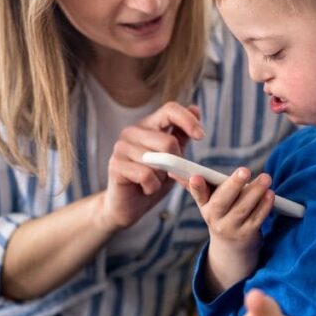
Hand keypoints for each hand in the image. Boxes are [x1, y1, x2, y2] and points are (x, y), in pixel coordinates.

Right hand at [98, 102, 203, 231]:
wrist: (128, 206)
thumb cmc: (151, 180)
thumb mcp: (172, 157)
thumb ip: (181, 135)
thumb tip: (195, 108)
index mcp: (147, 125)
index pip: (169, 109)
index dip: (188, 120)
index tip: (201, 136)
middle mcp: (132, 131)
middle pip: (168, 141)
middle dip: (176, 162)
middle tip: (167, 174)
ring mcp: (121, 147)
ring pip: (158, 161)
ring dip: (161, 178)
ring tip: (152, 182)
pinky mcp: (115, 165)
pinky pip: (146, 175)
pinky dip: (151, 187)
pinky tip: (145, 188)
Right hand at [190, 170, 273, 292]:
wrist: (231, 250)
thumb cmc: (220, 216)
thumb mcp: (207, 203)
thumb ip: (196, 187)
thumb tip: (173, 172)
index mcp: (204, 206)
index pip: (198, 194)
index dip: (196, 186)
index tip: (196, 177)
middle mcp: (215, 219)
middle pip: (222, 201)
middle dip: (233, 184)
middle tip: (244, 170)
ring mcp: (231, 228)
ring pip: (243, 209)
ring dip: (255, 192)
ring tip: (265, 178)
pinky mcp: (247, 235)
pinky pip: (256, 219)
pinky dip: (264, 206)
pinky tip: (270, 194)